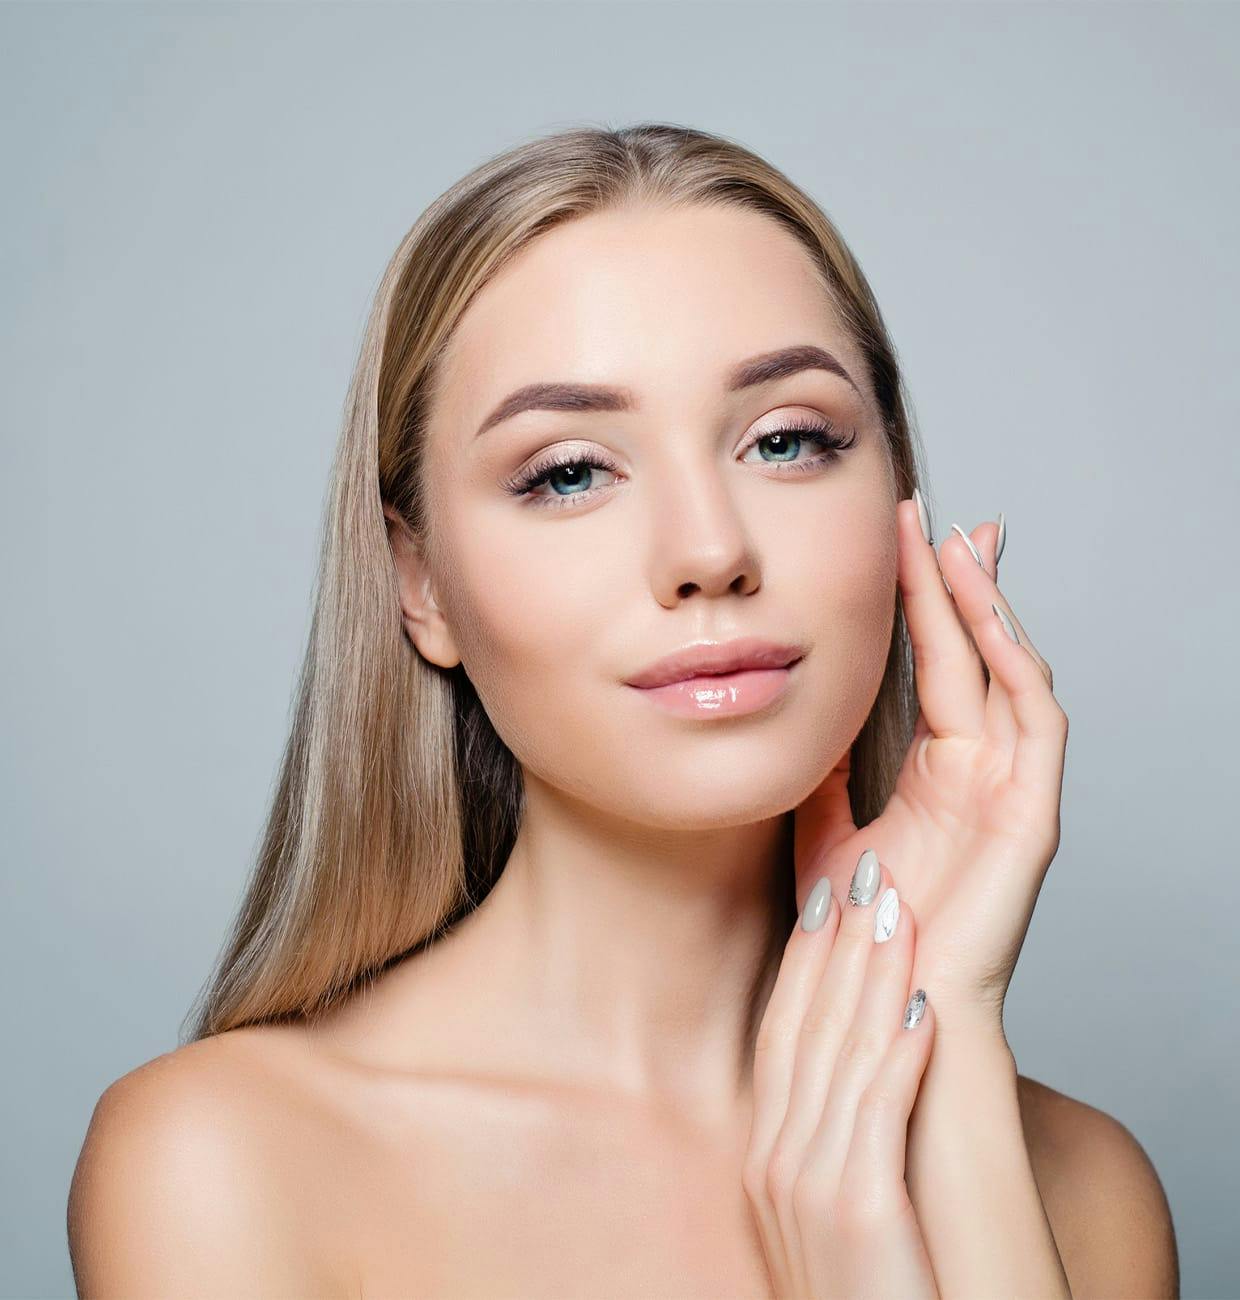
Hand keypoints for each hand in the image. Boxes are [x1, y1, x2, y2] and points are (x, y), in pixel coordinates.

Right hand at [744, 860, 938, 1299]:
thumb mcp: (835, 1202)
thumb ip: (832, 1132)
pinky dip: (899, 1053)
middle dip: (835, 942)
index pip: (782, 1031)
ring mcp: (807, 1188)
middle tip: (862, 869)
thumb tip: (860, 1057)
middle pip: (804, 1026)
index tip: (828, 893)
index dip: (806, 958)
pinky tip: (925, 1008)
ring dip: (870, 975)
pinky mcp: (856, 1213)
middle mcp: (774, 1161)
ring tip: (897, 910)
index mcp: (767, 1154)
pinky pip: (877, 1114)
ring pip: (839, 1055)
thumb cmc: (872, 1292)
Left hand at [793, 497, 1067, 1042]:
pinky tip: (986, 617)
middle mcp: (979, 771)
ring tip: (956, 546)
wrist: (878, 1008)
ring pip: (1009, 675)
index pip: (932, 666)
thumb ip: (822, 773)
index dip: (919, 603)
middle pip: (973, 655)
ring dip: (986, 609)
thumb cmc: (856, 933)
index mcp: (937, 772)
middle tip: (932, 518)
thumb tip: (803, 713)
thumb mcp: (822, 830)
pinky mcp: (1032, 817)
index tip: (898, 543)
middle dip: (955, 583)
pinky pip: (1036, 724)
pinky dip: (1015, 666)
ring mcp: (1009, 790)